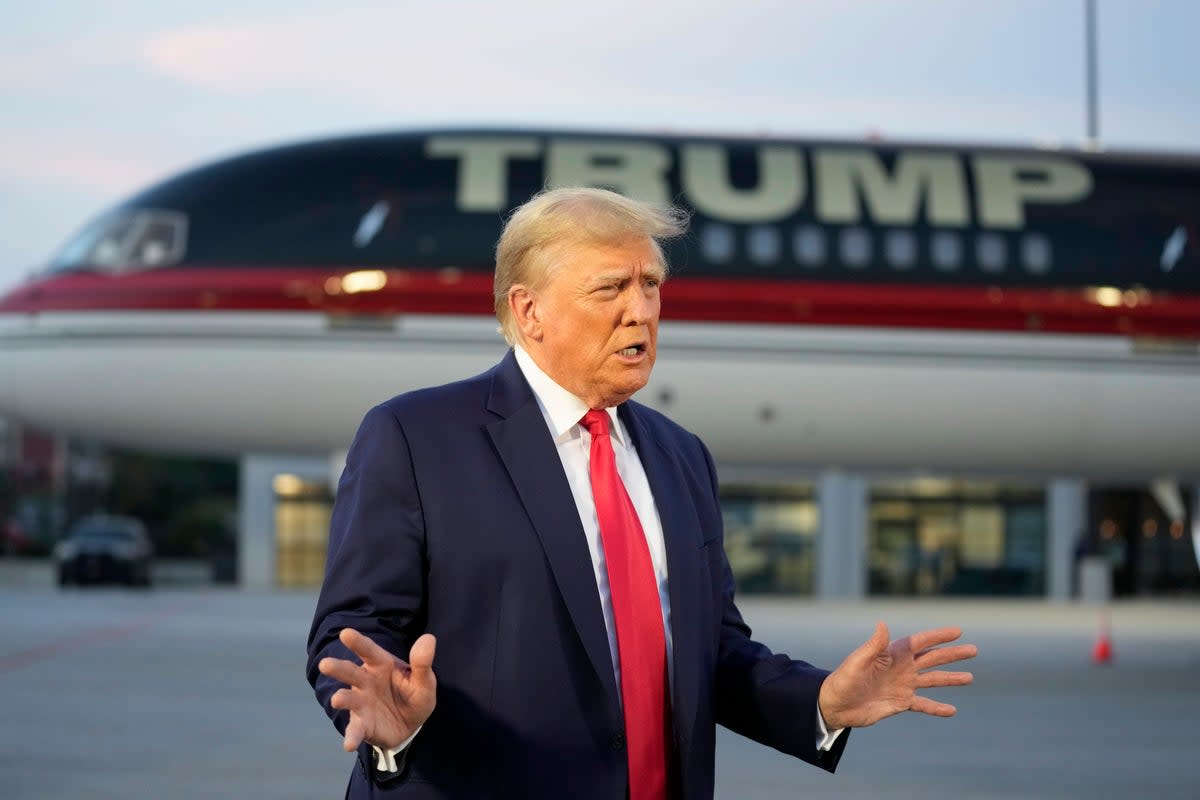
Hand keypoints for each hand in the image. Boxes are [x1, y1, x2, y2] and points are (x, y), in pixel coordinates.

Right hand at [318, 629, 437, 751]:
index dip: (358, 642)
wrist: (410, 725)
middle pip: (351, 672)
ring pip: (349, 698)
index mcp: (381, 665)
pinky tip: (349, 745)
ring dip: (342, 699)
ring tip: (337, 699)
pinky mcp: (362, 724)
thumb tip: (429, 638)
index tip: (345, 633)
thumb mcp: (424, 682)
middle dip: (338, 668)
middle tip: (325, 664)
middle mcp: (366, 681)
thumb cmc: (413, 695)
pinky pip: (355, 730)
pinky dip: (351, 737)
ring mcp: (361, 703)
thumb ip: (423, 663)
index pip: (369, 651)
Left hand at [817, 623, 975, 730]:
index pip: (921, 642)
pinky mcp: (900, 703)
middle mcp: (902, 667)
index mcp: (893, 654)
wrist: (836, 705)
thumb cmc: (844, 679)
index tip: (958, 631)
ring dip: (950, 679)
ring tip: (970, 677)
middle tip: (973, 650)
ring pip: (932, 680)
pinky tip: (952, 710)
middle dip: (952, 654)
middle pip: (933, 658)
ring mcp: (903, 685)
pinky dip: (937, 708)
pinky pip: (923, 705)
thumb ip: (874, 645)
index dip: (939, 636)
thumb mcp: (858, 661)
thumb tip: (883, 624)